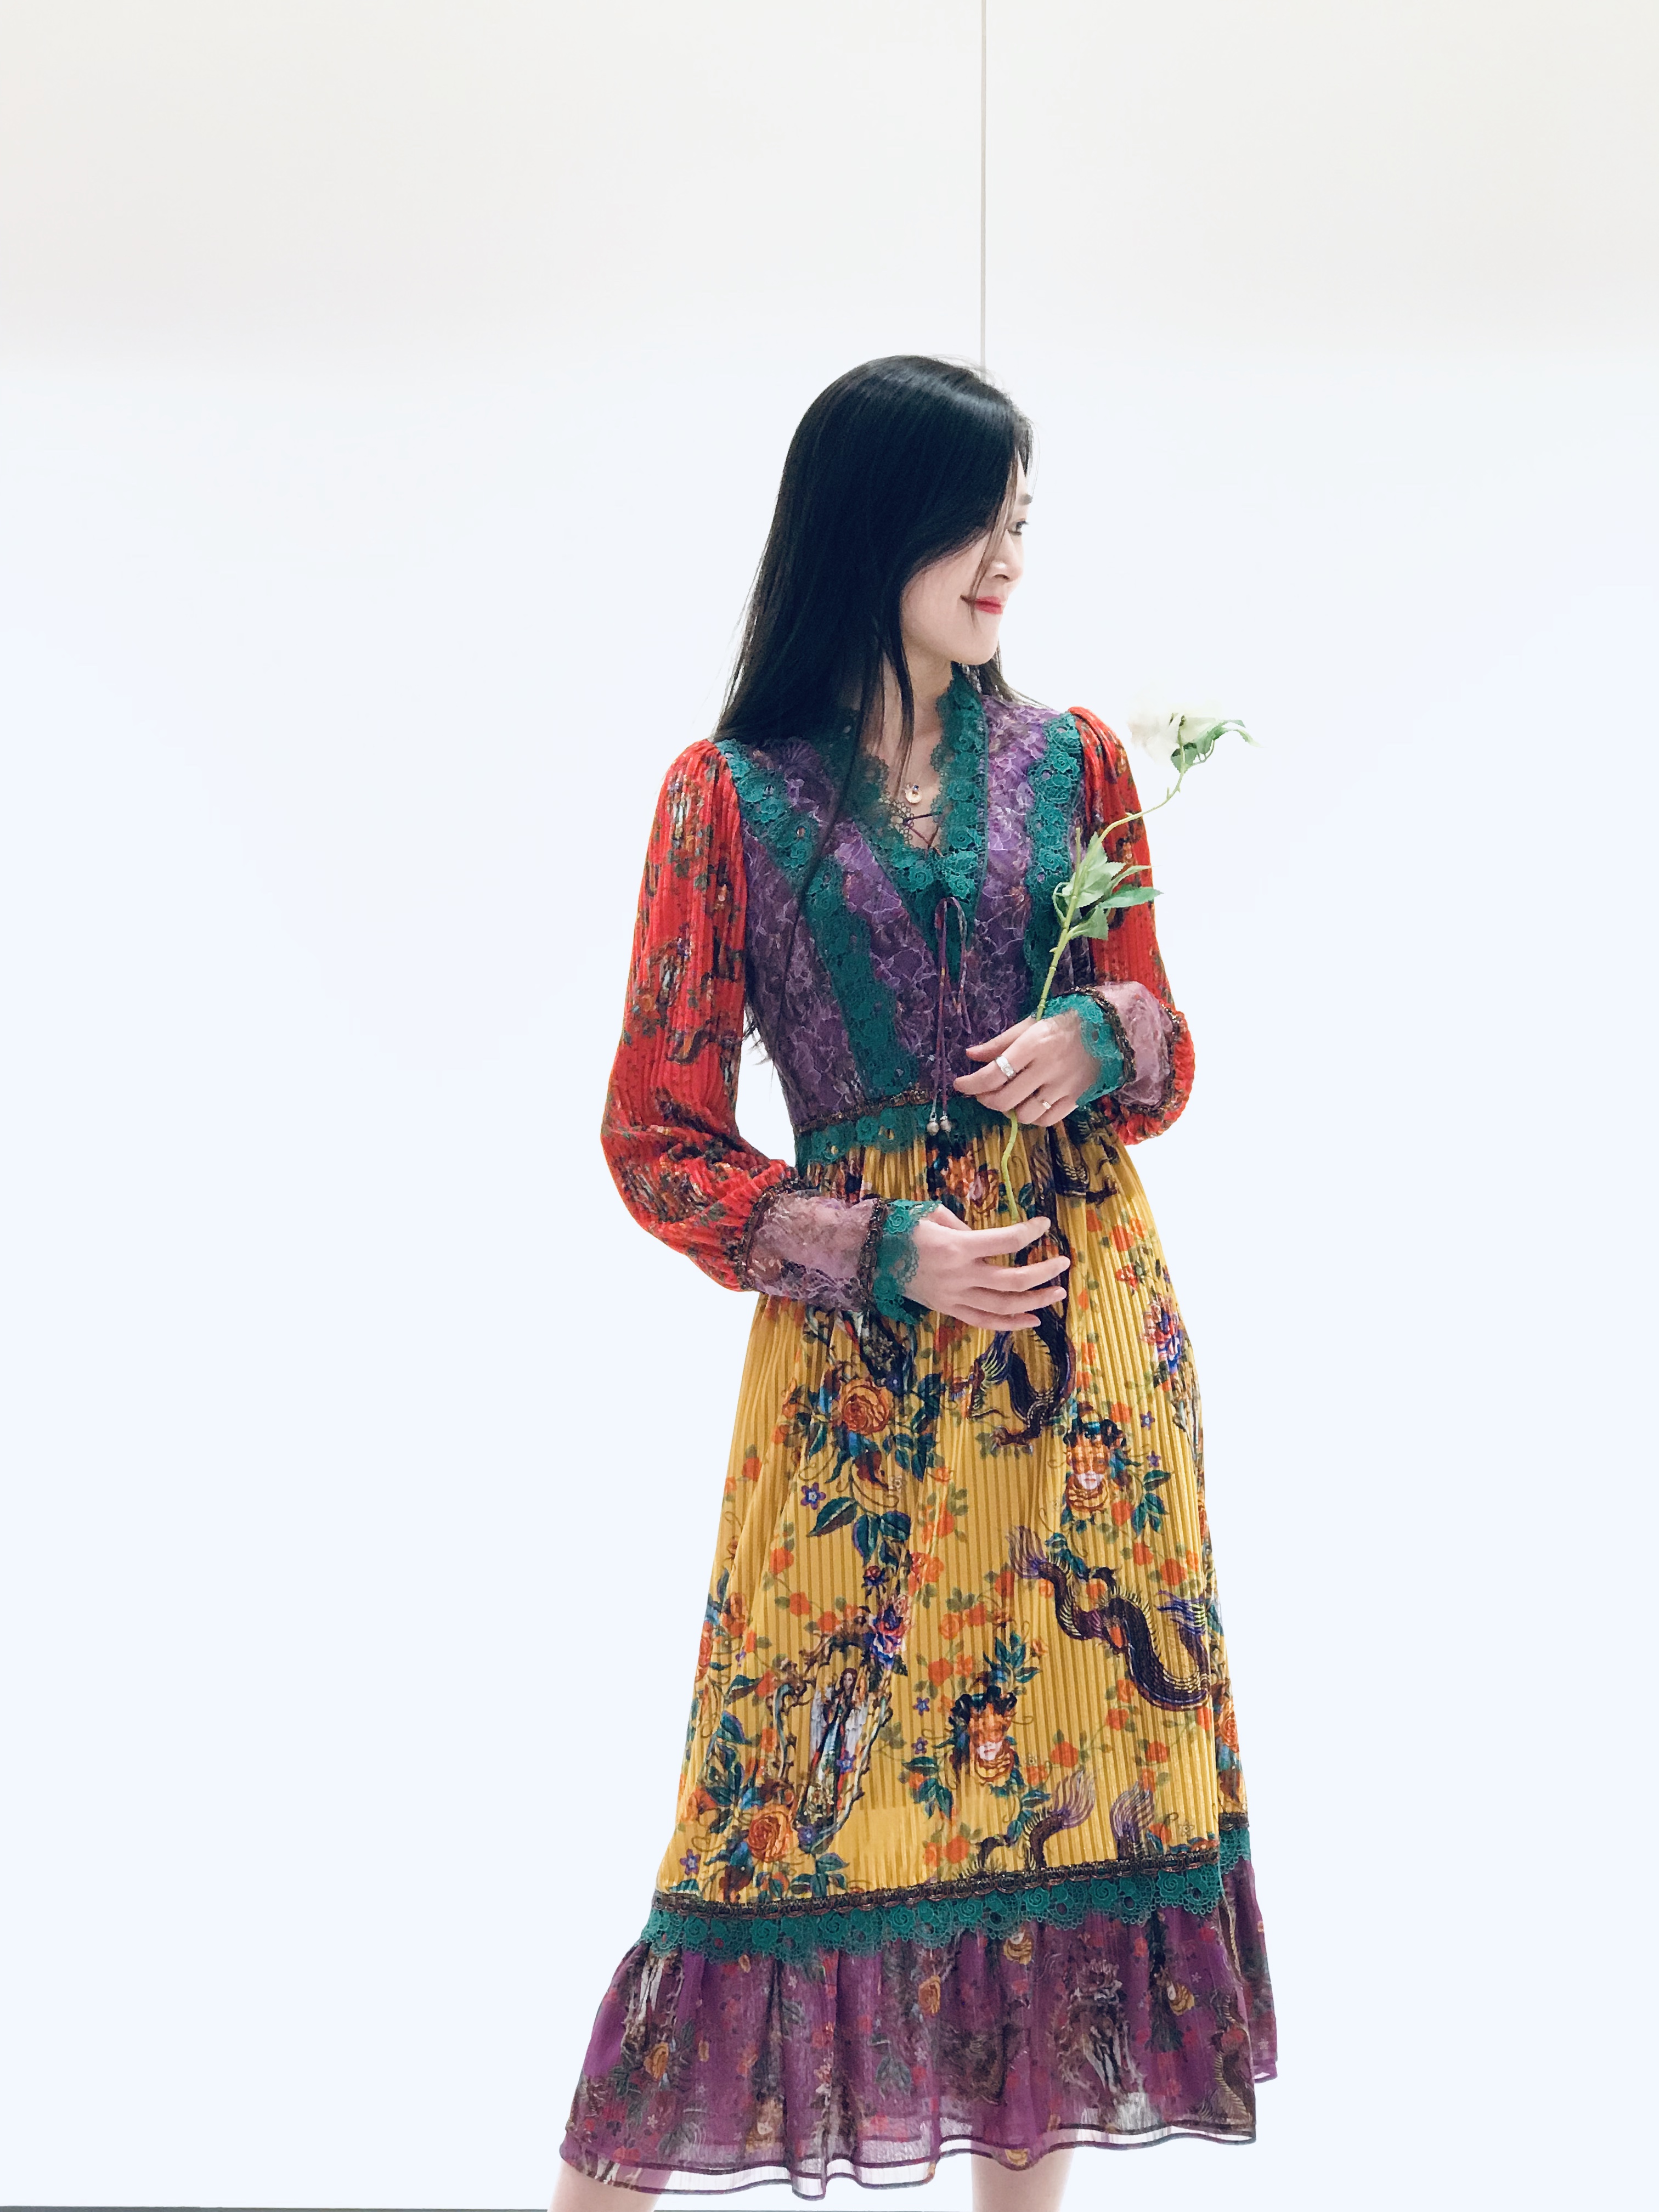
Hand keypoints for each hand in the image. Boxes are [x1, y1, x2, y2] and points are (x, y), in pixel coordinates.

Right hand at [907, 1208, 1068, 1332]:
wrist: (869, 1256)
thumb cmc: (901, 1228)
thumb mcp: (934, 1214)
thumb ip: (966, 1227)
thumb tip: (991, 1242)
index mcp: (958, 1247)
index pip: (1007, 1241)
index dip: (1031, 1232)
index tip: (1045, 1225)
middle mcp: (960, 1275)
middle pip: (1012, 1280)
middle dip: (1043, 1272)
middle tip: (1063, 1262)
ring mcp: (954, 1297)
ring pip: (1003, 1306)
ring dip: (1035, 1301)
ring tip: (1057, 1293)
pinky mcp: (948, 1309)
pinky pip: (984, 1321)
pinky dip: (1010, 1323)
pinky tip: (1031, 1320)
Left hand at [953, 1009, 1098, 1129]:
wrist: (1110, 1028)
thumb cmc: (1065, 1022)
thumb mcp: (1031, 1024)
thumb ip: (1000, 1042)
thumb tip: (971, 1055)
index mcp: (1034, 1044)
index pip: (994, 1073)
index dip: (971, 1083)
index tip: (960, 1084)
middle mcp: (1048, 1068)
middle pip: (1005, 1099)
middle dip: (985, 1099)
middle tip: (981, 1092)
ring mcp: (1063, 1086)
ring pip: (1024, 1114)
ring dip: (1009, 1110)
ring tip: (1007, 1098)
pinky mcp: (1077, 1098)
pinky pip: (1047, 1120)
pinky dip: (1032, 1117)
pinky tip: (1027, 1105)